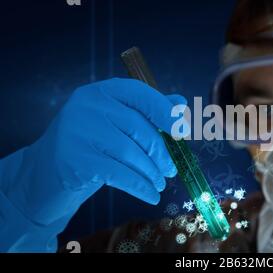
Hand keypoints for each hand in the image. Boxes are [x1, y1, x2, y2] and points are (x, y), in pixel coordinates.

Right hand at [1, 78, 186, 227]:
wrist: (45, 173)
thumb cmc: (89, 145)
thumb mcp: (116, 123)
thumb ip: (147, 111)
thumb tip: (181, 104)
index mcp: (101, 91)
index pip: (141, 94)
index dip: (165, 112)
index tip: (183, 132)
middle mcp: (88, 105)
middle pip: (139, 128)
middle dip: (160, 152)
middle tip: (171, 169)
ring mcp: (78, 132)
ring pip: (131, 153)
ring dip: (152, 172)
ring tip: (160, 183)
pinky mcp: (76, 160)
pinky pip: (120, 174)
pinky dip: (141, 187)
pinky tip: (151, 195)